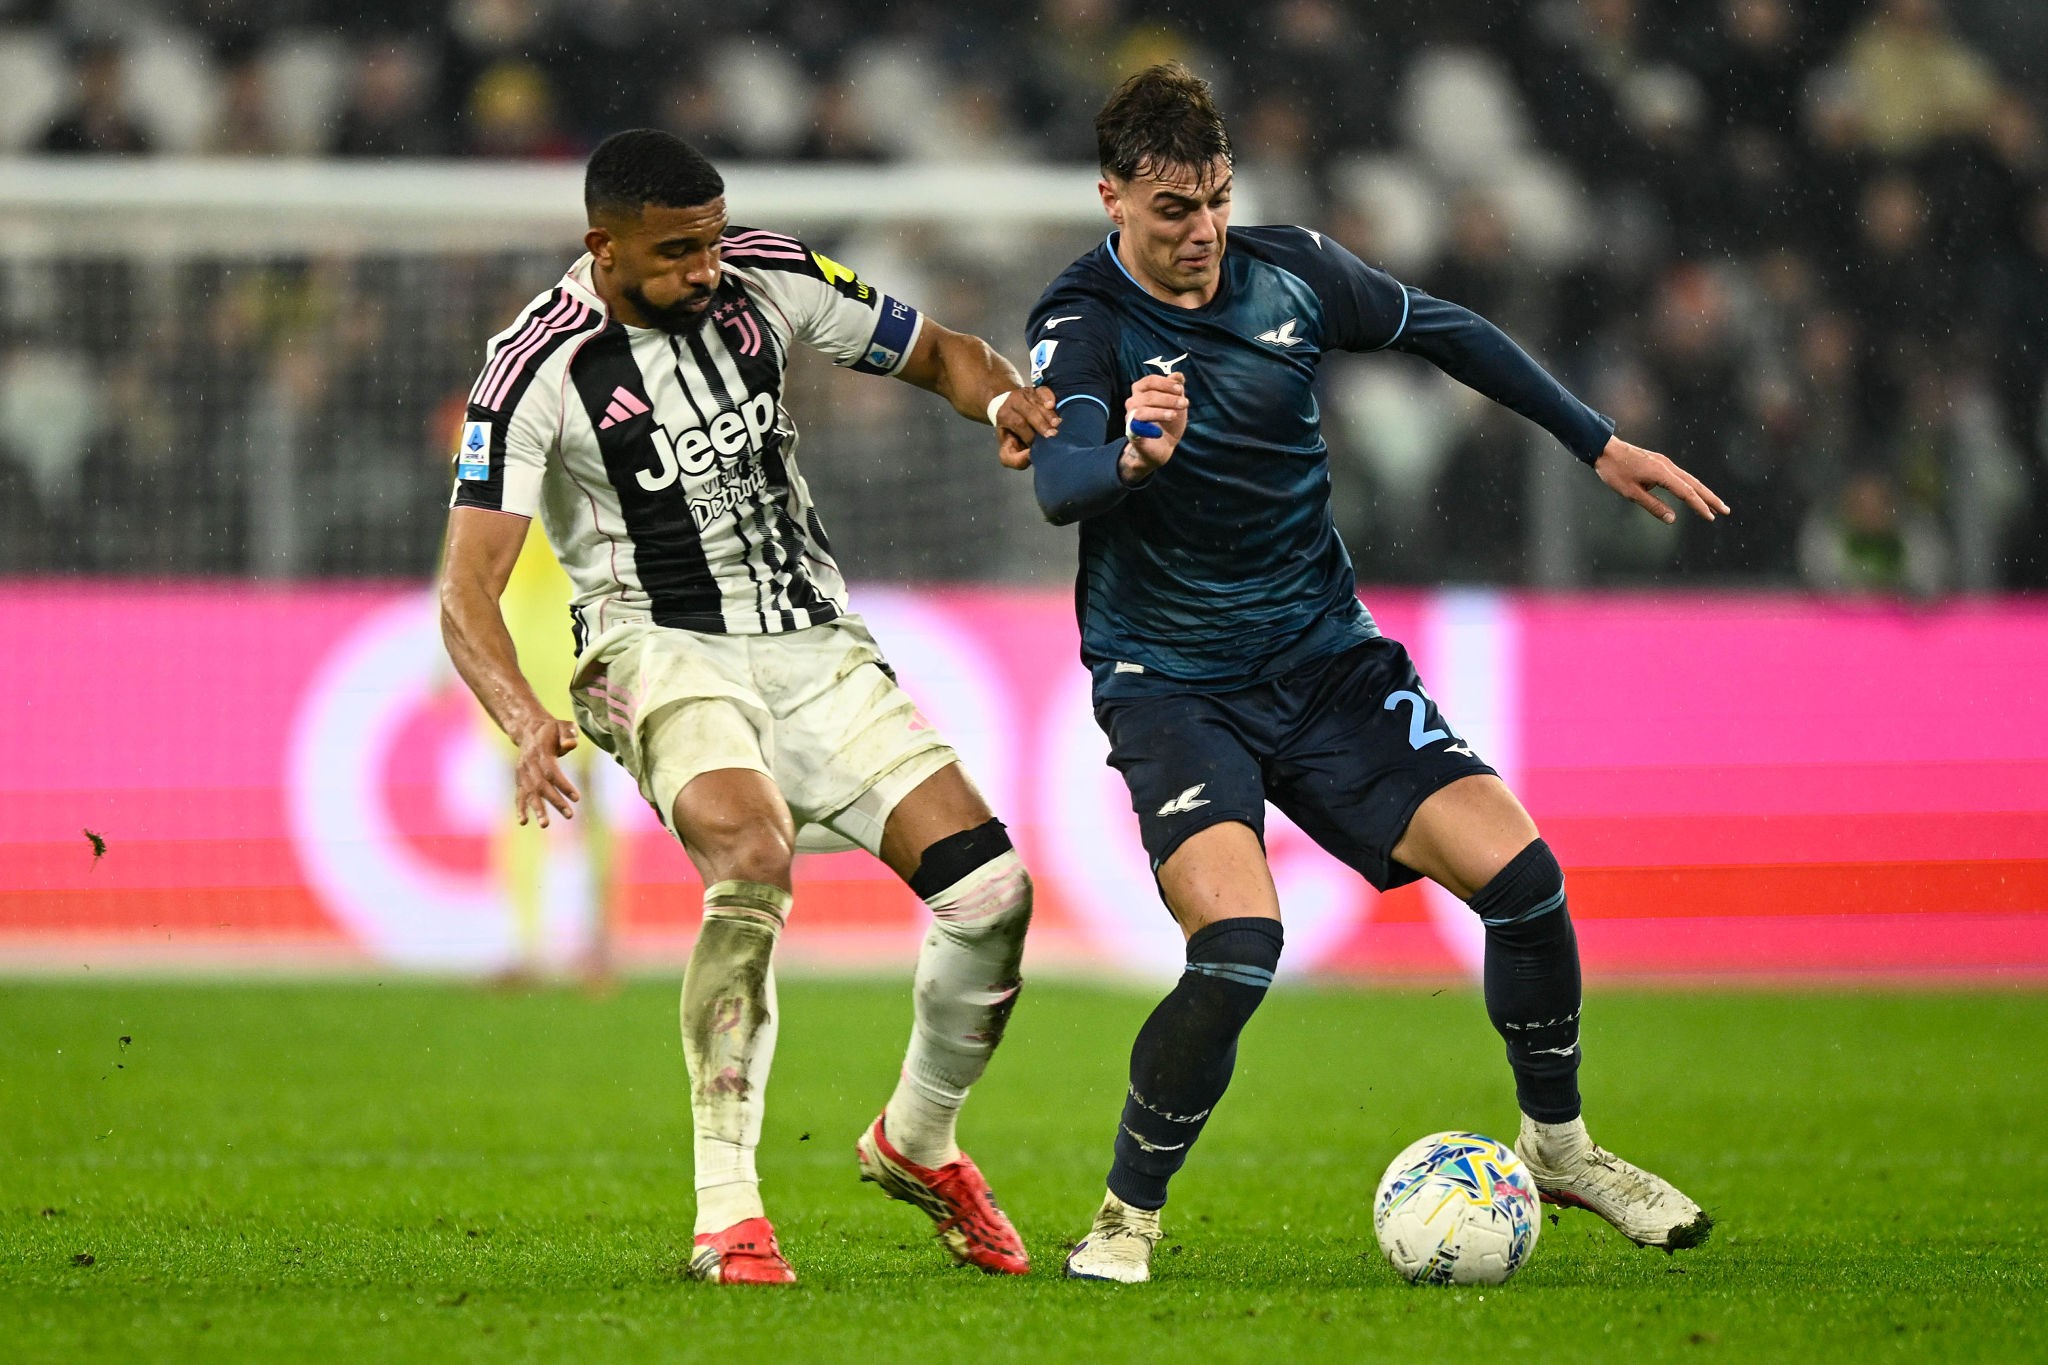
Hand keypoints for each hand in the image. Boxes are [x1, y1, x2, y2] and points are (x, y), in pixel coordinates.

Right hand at [513, 715, 581, 826]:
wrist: (529, 730)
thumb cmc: (552, 730)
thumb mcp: (562, 725)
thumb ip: (568, 734)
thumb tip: (571, 745)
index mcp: (541, 752)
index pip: (552, 772)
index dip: (563, 785)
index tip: (577, 798)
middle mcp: (529, 764)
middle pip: (541, 786)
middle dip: (555, 801)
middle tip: (570, 815)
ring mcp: (522, 773)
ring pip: (529, 793)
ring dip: (537, 809)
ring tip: (545, 825)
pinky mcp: (519, 780)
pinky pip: (519, 795)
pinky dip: (520, 808)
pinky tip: (524, 822)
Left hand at [992, 385, 1059, 470]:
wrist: (1008, 410)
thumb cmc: (1012, 434)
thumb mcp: (1007, 450)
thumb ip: (1015, 459)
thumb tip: (1030, 456)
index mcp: (1005, 416)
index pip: (1018, 424)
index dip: (1029, 435)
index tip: (1040, 445)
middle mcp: (1014, 402)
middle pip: (1028, 412)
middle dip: (1041, 424)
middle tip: (1053, 434)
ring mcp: (1026, 394)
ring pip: (1038, 403)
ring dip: (1049, 414)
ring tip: (1058, 424)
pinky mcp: (1037, 390)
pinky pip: (1043, 390)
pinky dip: (1049, 396)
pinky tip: (1053, 405)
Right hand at [1119, 372, 1187, 483]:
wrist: (1164, 446)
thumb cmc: (1168, 420)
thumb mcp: (1176, 402)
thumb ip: (1176, 388)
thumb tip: (1178, 375)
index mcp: (1141, 390)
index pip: (1151, 380)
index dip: (1166, 383)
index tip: (1181, 389)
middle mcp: (1133, 401)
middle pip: (1149, 395)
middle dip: (1169, 398)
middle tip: (1184, 403)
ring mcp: (1131, 417)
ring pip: (1142, 410)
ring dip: (1161, 411)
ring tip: (1175, 415)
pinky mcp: (1132, 433)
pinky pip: (1136, 427)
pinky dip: (1149, 428)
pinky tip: (1159, 432)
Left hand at [1593, 436, 1729, 523]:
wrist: (1603, 448)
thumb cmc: (1615, 471)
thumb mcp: (1631, 493)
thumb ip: (1653, 506)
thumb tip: (1673, 519)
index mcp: (1662, 473)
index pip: (1686, 493)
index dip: (1700, 506)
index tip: (1711, 517)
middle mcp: (1667, 466)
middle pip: (1694, 484)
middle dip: (1710, 498)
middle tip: (1726, 510)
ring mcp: (1664, 463)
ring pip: (1689, 479)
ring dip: (1703, 492)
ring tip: (1715, 504)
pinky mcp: (1659, 462)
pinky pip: (1680, 476)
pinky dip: (1690, 486)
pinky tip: (1692, 493)